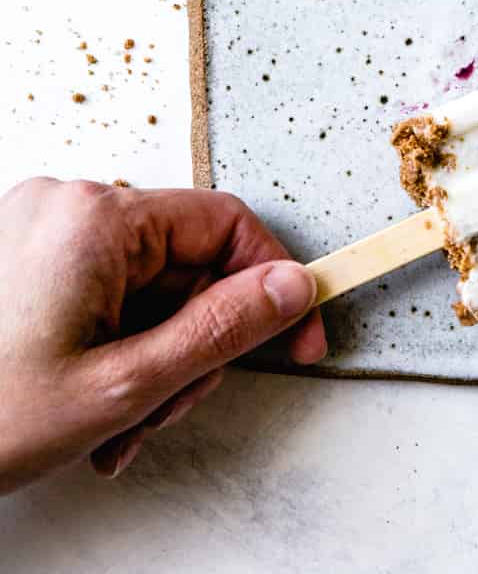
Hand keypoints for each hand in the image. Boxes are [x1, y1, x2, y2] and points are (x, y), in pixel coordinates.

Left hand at [0, 178, 325, 491]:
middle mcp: (69, 202)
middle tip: (167, 411)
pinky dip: (113, 344)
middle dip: (190, 345)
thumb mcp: (124, 385)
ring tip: (118, 427)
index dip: (271, 284)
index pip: (225, 225)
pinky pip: (103, 286)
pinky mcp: (24, 252)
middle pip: (184, 262)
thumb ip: (220, 331)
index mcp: (96, 218)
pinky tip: (94, 405)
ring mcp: (41, 225)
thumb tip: (290, 288)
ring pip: (145, 284)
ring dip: (150, 359)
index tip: (298, 338)